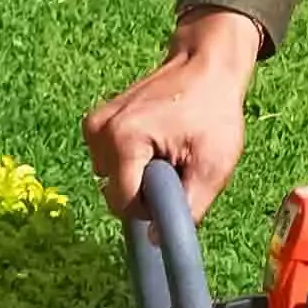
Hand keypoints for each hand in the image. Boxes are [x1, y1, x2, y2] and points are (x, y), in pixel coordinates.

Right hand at [82, 7, 262, 220]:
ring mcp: (93, 126)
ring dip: (139, 180)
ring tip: (168, 154)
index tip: (176, 189)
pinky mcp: (95, 124)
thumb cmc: (214, 114)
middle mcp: (99, 132)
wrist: (205, 66)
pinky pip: (110, 165)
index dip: (150, 209)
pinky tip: (155, 146)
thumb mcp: (213, 168)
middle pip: (115, 195)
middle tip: (176, 168)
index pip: (122, 205)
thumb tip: (156, 241)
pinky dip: (132, 164)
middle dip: (145, 194)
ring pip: (112, 182)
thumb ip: (187, 210)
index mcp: (123, 140)